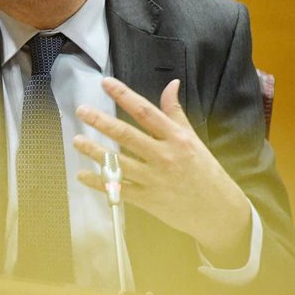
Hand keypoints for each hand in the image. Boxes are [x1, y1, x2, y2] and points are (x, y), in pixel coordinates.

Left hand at [74, 77, 250, 260]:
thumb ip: (175, 113)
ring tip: (77, 140)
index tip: (106, 83)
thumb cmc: (204, 171)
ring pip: (118, 162)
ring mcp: (154, 179)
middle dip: (101, 122)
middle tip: (81, 110)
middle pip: (127, 135)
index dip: (124, 96)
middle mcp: (164, 156)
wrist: (217, 210)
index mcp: (176, 138)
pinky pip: (118, 188)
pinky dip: (99, 182)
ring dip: (95, 151)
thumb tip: (171, 84)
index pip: (146, 112)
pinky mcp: (147, 199)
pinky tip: (83, 174)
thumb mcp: (193, 139)